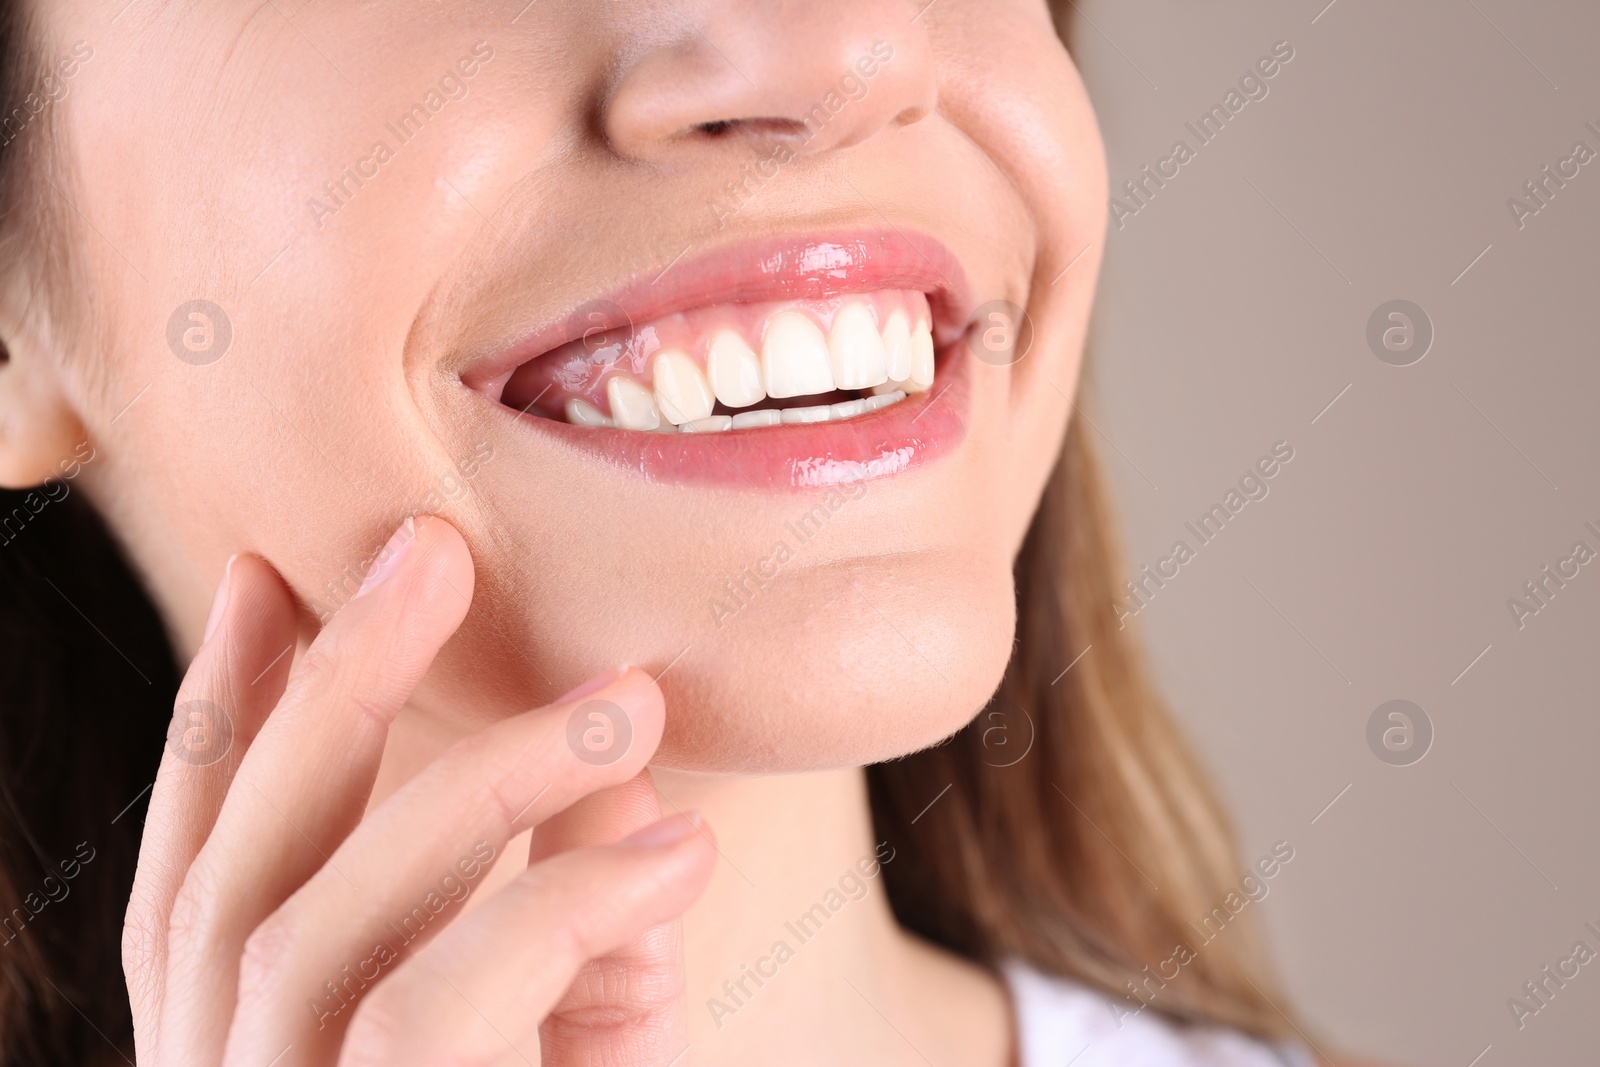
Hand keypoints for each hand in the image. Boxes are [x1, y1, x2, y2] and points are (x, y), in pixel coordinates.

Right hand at [123, 516, 714, 1065]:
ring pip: (327, 919)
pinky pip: (436, 998)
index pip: (200, 877)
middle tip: (425, 549)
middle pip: (237, 872)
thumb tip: (614, 781)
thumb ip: (580, 938)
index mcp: (250, 1047)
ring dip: (488, 779)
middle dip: (330, 691)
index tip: (255, 577)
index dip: (216, 720)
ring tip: (631, 703)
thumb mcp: (575, 1045)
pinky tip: (678, 856)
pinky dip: (562, 904)